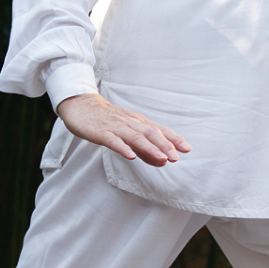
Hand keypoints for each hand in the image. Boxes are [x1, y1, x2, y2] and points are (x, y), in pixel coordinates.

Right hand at [57, 93, 191, 166]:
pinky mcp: (101, 132)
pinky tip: (131, 156)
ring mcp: (116, 127)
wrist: (81, 105)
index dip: (173, 139)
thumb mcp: (128, 133)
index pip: (159, 130)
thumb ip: (145, 149)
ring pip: (135, 137)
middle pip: (150, 133)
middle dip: (165, 145)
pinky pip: (113, 140)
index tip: (187, 148)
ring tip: (162, 158)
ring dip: (150, 148)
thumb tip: (163, 161)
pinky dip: (123, 148)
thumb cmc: (107, 121)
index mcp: (138, 122)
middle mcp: (130, 123)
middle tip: (177, 157)